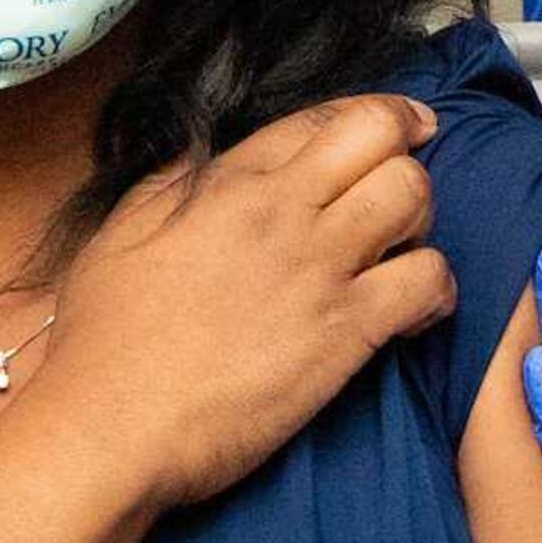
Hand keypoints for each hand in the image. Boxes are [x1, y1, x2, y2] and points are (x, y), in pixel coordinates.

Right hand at [30, 94, 453, 510]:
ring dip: (420, 217)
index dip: (371, 115)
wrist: (110, 426)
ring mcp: (317, 267)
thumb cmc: (103, 344)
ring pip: (412, 196)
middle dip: (405, 150)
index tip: (395, 128)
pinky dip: (437, 288)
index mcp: (227, 184)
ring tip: (403, 250)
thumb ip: (171, 186)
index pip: (321, 118)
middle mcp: (280, 211)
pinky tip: (418, 310)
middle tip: (410, 175)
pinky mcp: (346, 331)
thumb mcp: (121, 234)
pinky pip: (427, 278)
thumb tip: (201, 156)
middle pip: (380, 136)